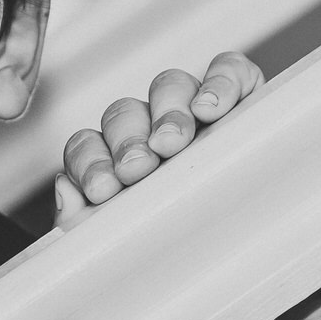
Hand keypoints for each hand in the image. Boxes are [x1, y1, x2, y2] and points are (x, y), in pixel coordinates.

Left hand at [55, 52, 263, 227]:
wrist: (254, 248)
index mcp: (118, 160)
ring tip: (174, 142)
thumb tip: (66, 187)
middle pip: (124, 113)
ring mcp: (195, 109)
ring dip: (167, 113)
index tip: (101, 189)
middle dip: (126, 140)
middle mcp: (151, 129)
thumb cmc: (182, 247)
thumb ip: (86, 220)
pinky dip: (219, 82)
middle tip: (137, 168)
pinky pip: (228, 70)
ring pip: (169, 86)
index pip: (88, 145)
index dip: (90, 162)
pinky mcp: (243, 94)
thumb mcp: (131, 243)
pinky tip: (211, 109)